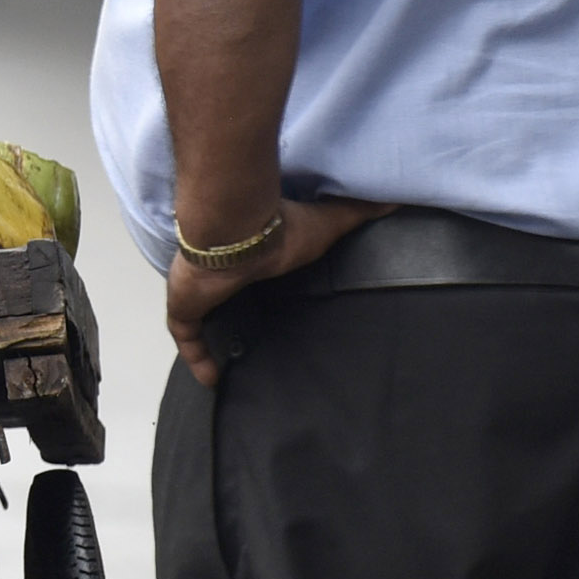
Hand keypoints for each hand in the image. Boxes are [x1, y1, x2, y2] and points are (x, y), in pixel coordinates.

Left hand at [165, 196, 389, 385]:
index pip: (250, 273)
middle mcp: (222, 272)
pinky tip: (210, 380)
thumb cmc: (282, 228)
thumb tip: (394, 198)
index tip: (273, 307)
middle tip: (250, 342)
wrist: (237, 229)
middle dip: (231, 313)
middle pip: (224, 296)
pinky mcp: (184, 305)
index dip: (256, 287)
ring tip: (227, 364)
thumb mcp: (330, 221)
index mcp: (252, 254)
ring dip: (210, 337)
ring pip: (202, 316)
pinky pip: (186, 337)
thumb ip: (359, 211)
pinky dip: (196, 357)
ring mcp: (199, 290)